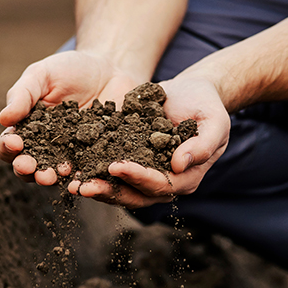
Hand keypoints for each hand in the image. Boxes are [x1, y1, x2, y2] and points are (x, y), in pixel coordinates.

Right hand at [0, 50, 141, 186]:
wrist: (110, 67)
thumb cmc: (70, 69)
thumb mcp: (42, 74)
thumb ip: (23, 95)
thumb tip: (3, 118)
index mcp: (26, 129)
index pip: (9, 144)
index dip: (7, 147)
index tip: (15, 142)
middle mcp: (46, 148)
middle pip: (29, 168)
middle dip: (27, 170)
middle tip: (31, 167)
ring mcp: (71, 156)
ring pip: (57, 176)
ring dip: (53, 179)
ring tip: (54, 176)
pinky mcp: (96, 159)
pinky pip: (89, 174)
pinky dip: (85, 179)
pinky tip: (84, 179)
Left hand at [67, 72, 229, 207]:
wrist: (192, 91)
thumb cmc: (207, 106)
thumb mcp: (214, 122)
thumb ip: (202, 145)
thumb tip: (179, 164)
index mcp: (187, 177)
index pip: (160, 184)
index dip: (138, 177)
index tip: (116, 166)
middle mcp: (165, 182)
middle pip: (136, 195)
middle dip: (109, 191)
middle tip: (83, 186)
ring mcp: (146, 174)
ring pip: (120, 190)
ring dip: (97, 188)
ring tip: (73, 184)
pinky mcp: (131, 162)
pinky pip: (110, 174)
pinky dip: (93, 173)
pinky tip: (73, 168)